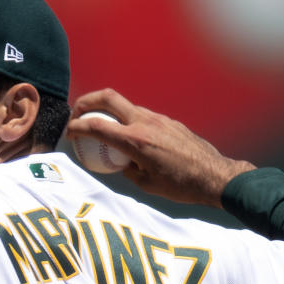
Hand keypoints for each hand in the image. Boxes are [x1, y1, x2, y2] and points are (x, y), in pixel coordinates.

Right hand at [66, 88, 255, 207]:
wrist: (214, 176)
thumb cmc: (180, 186)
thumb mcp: (145, 184)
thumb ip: (126, 169)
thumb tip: (119, 163)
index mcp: (136, 141)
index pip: (96, 126)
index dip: (76, 126)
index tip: (68, 132)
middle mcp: (145, 123)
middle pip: (107, 97)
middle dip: (86, 101)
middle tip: (76, 113)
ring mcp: (158, 119)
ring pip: (125, 105)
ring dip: (108, 110)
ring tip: (100, 125)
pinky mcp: (168, 121)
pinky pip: (141, 115)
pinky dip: (127, 120)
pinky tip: (128, 137)